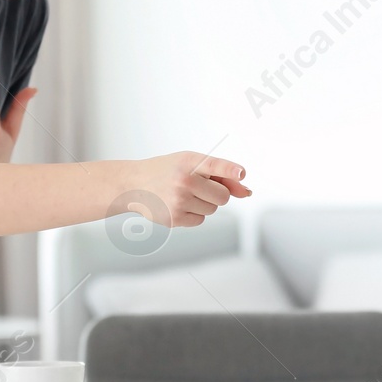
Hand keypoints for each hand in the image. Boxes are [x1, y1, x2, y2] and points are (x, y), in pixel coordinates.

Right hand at [123, 151, 252, 227]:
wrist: (134, 184)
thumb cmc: (168, 171)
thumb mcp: (190, 163)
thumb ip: (221, 175)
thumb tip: (247, 192)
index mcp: (189, 161)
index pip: (215, 165)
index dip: (230, 171)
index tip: (241, 174)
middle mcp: (184, 181)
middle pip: (223, 196)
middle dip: (218, 193)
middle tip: (200, 186)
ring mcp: (179, 201)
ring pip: (213, 209)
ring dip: (205, 203)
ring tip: (184, 194)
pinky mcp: (174, 218)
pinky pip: (200, 220)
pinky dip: (194, 214)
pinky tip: (178, 204)